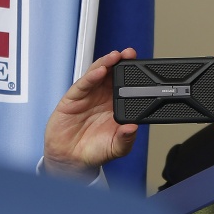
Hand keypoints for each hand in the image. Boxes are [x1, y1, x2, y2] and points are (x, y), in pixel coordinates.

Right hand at [43, 48, 138, 179]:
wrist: (70, 160)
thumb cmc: (94, 151)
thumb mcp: (116, 148)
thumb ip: (126, 139)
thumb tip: (134, 128)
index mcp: (116, 105)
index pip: (126, 84)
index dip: (133, 73)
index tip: (142, 66)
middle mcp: (102, 96)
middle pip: (113, 73)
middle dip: (121, 61)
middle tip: (130, 54)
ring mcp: (88, 95)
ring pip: (98, 73)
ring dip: (106, 63)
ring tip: (115, 56)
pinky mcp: (73, 98)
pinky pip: (83, 84)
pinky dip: (91, 76)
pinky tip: (100, 71)